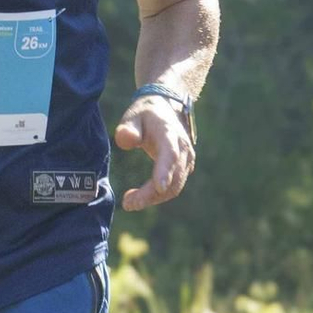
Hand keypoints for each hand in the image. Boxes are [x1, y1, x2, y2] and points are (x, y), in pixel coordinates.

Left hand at [114, 95, 193, 210]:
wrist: (166, 108)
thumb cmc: (145, 115)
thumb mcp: (133, 116)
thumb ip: (127, 128)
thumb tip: (126, 139)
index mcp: (170, 134)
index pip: (170, 154)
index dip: (165, 171)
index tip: (158, 187)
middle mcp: (183, 149)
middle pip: (172, 177)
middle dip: (151, 194)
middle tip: (128, 204)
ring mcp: (187, 160)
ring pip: (174, 187)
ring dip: (153, 199)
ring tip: (129, 203)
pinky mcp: (185, 169)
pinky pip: (174, 187)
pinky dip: (157, 196)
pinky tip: (138, 198)